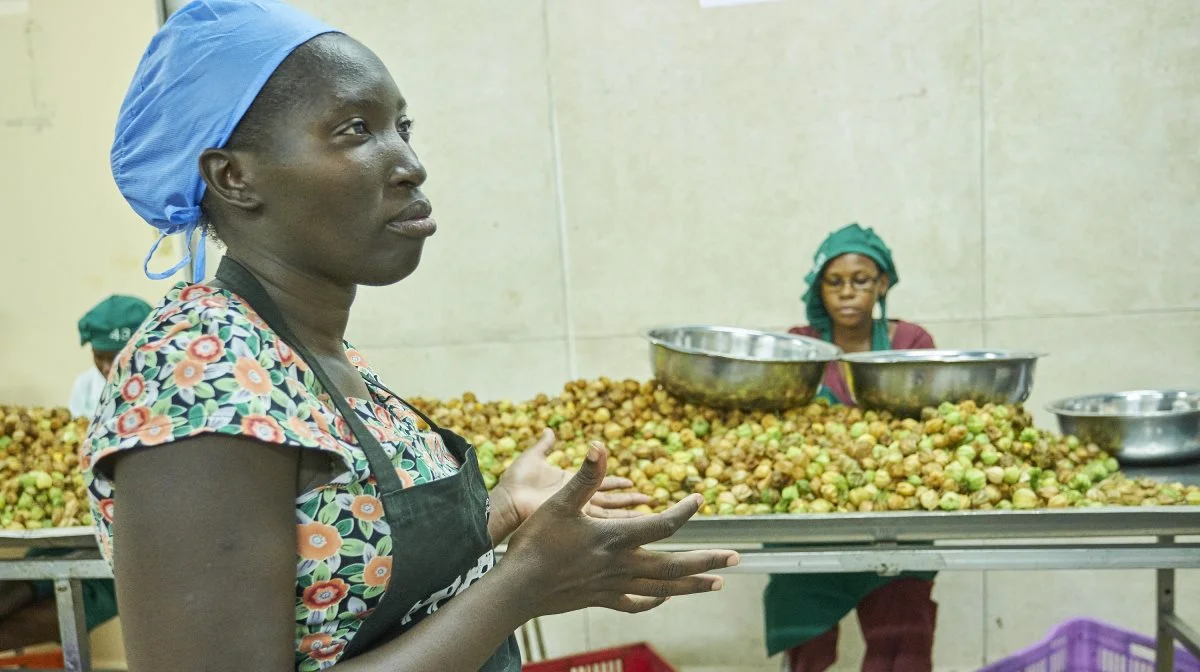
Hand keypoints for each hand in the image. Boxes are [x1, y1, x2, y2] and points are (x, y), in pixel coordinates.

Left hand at [491, 429, 649, 534]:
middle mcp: (577, 501)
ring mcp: (578, 512)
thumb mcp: (533, 457)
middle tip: (650, 500)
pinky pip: (605, 519)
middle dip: (629, 500)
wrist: (508, 503)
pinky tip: (638, 522)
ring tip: (651, 510)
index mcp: (570, 485)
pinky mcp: (577, 520)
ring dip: (631, 511)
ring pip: (612, 512)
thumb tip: (549, 430)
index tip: (631, 482)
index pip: (598, 483)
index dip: (615, 483)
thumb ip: (544, 445)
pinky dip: (622, 521)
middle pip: (610, 501)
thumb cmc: (516, 483)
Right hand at [498, 441, 739, 618]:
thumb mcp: (559, 502)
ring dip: (692, 585)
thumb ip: (585, 476)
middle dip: (707, 561)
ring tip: (717, 584)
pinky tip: (664, 597)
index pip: (663, 525)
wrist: (517, 588)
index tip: (699, 498)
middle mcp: (621, 565)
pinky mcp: (601, 599)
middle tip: (736, 558)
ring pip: (663, 588)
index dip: (684, 511)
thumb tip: (600, 445)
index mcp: (615, 538)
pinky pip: (636, 604)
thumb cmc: (535, 543)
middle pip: (674, 565)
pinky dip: (654, 600)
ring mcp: (613, 585)